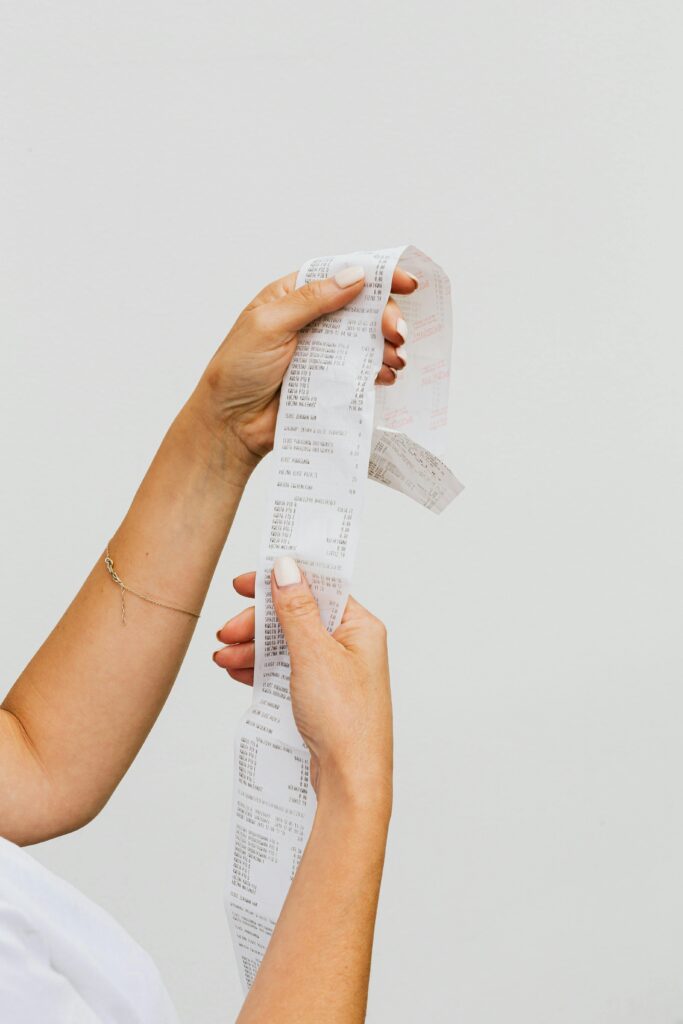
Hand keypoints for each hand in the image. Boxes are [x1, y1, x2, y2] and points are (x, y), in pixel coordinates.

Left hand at [190, 265, 415, 469]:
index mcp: (293, 297)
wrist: (230, 425)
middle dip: (386, 317)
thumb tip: (355, 277)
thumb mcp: (268, 326)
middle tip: (397, 333)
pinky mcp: (330, 381)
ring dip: (388, 346)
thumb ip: (311, 301)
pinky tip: (385, 376)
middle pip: (361, 308)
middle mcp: (312, 321)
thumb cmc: (236, 371)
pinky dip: (380, 371)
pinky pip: (363, 371)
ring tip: (396, 358)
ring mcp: (323, 352)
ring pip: (367, 340)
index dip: (375, 274)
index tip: (407, 283)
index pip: (339, 276)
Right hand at [214, 557, 392, 807]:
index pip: (317, 588)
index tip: (245, 583)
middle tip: (226, 632)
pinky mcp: (321, 696)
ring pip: (287, 645)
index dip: (281, 580)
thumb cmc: (345, 720)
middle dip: (257, 623)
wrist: (351, 781)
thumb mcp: (313, 655)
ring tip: (222, 657)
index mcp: (359, 627)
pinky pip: (285, 671)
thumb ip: (296, 609)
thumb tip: (286, 567)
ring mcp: (335, 672)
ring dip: (253, 647)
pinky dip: (261, 669)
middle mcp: (350, 645)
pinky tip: (238, 672)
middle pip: (296, 616)